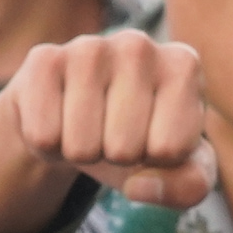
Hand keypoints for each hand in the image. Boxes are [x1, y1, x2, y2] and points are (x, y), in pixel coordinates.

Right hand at [0, 30, 211, 232]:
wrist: (79, 110)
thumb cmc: (139, 135)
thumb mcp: (179, 166)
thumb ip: (188, 186)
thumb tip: (139, 187)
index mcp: (183, 66)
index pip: (171, 150)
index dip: (157, 160)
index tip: (152, 136)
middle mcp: (139, 45)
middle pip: (125, 149)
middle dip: (117, 156)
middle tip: (114, 132)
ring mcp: (88, 47)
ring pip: (82, 146)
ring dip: (83, 152)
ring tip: (89, 126)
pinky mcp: (44, 58)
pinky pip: (44, 136)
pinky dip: (49, 144)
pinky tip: (60, 116)